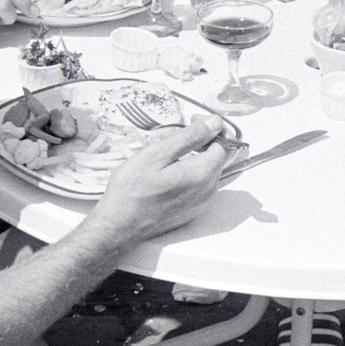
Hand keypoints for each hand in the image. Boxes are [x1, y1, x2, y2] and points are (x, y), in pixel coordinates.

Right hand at [92, 117, 229, 244]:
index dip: (213, 128)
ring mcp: (202, 203)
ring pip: (211, 171)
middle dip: (206, 140)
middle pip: (219, 158)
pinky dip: (194, 172)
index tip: (194, 120)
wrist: (119, 225)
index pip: (225, 144)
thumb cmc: (132, 190)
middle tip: (182, 133)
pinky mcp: (193, 211)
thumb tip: (214, 123)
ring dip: (199, 156)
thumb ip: (190, 137)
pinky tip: (172, 170)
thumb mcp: (157, 154)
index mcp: (202, 175)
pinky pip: (202, 185)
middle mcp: (208, 191)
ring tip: (173, 152)